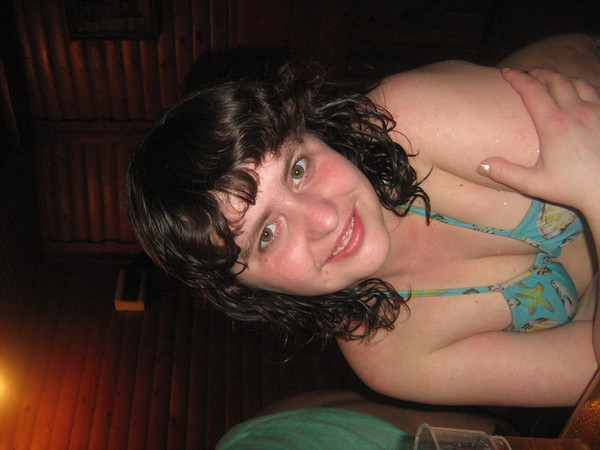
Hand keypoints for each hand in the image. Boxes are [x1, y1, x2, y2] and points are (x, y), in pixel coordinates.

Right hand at [478, 67, 599, 215]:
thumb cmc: (572, 188)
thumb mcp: (534, 184)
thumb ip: (506, 173)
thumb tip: (481, 165)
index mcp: (553, 124)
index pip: (531, 90)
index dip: (517, 78)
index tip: (506, 72)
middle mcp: (575, 111)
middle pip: (555, 80)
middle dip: (539, 73)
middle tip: (528, 73)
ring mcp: (596, 111)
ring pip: (577, 82)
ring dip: (561, 77)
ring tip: (552, 80)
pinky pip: (595, 92)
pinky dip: (582, 87)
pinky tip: (578, 93)